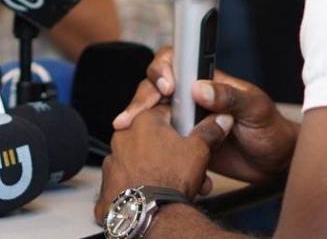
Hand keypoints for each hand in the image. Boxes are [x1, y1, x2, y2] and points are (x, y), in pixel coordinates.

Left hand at [95, 105, 231, 223]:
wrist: (150, 215)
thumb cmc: (170, 180)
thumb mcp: (199, 150)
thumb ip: (209, 131)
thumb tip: (220, 120)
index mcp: (144, 120)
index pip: (165, 111)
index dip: (181, 125)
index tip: (189, 136)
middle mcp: (123, 136)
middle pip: (152, 138)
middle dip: (170, 152)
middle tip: (185, 166)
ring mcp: (112, 160)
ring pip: (140, 160)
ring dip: (156, 168)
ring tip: (173, 183)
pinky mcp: (107, 183)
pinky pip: (126, 179)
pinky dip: (139, 184)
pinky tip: (153, 193)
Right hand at [113, 47, 297, 184]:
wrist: (275, 163)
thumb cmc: (271, 128)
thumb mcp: (255, 108)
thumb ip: (230, 96)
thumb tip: (199, 88)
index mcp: (208, 81)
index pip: (176, 62)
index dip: (163, 69)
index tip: (166, 87)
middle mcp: (192, 97)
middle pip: (156, 86)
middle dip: (141, 96)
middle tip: (135, 115)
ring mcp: (187, 120)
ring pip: (153, 113)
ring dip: (138, 119)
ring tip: (127, 129)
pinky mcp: (185, 144)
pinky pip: (161, 140)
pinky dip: (150, 145)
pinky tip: (149, 156)